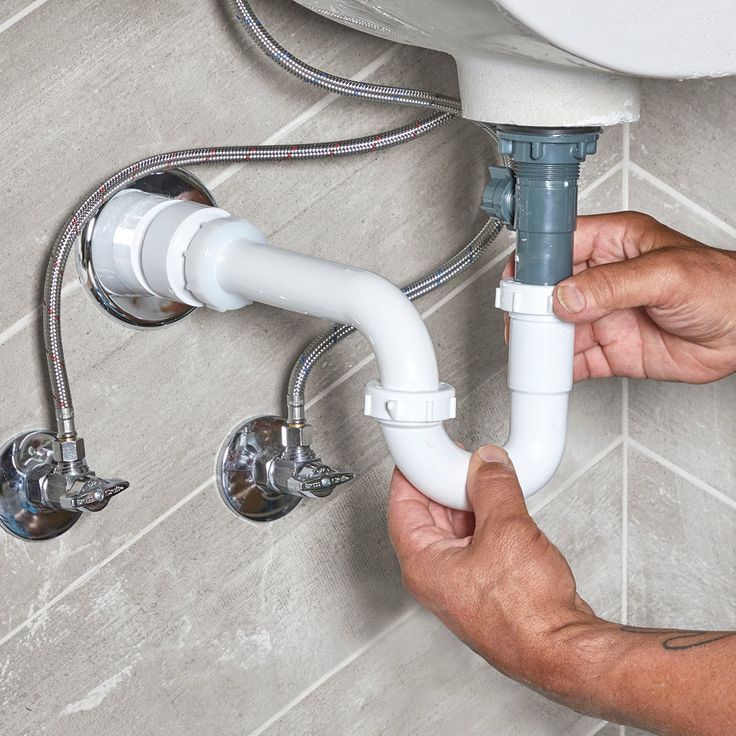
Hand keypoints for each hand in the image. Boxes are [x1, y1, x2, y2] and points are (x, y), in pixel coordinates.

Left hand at [387, 445, 598, 693]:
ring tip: (490, 482)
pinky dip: (486, 521)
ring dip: (470, 503)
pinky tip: (505, 509)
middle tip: (464, 462)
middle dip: (446, 484)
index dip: (413, 473)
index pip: (401, 505)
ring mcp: (460, 584)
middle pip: (427, 515)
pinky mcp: (486, 587)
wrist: (562, 649)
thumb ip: (493, 487)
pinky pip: (476, 543)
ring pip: (454, 529)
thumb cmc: (527, 614)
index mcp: (422, 564)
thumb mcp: (506, 529)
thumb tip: (487, 463)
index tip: (425, 453)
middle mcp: (435, 577)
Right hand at [503, 212, 735, 382]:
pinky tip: (551, 369)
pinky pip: (574, 360)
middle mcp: (603, 279)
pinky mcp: (611, 350)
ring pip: (556, 328)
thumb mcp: (666, 274)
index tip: (520, 280)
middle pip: (549, 291)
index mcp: (614, 243)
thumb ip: (612, 284)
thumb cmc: (724, 286)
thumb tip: (567, 295)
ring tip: (532, 350)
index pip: (560, 244)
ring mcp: (604, 316)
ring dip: (541, 341)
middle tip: (524, 322)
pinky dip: (557, 368)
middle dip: (532, 307)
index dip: (535, 260)